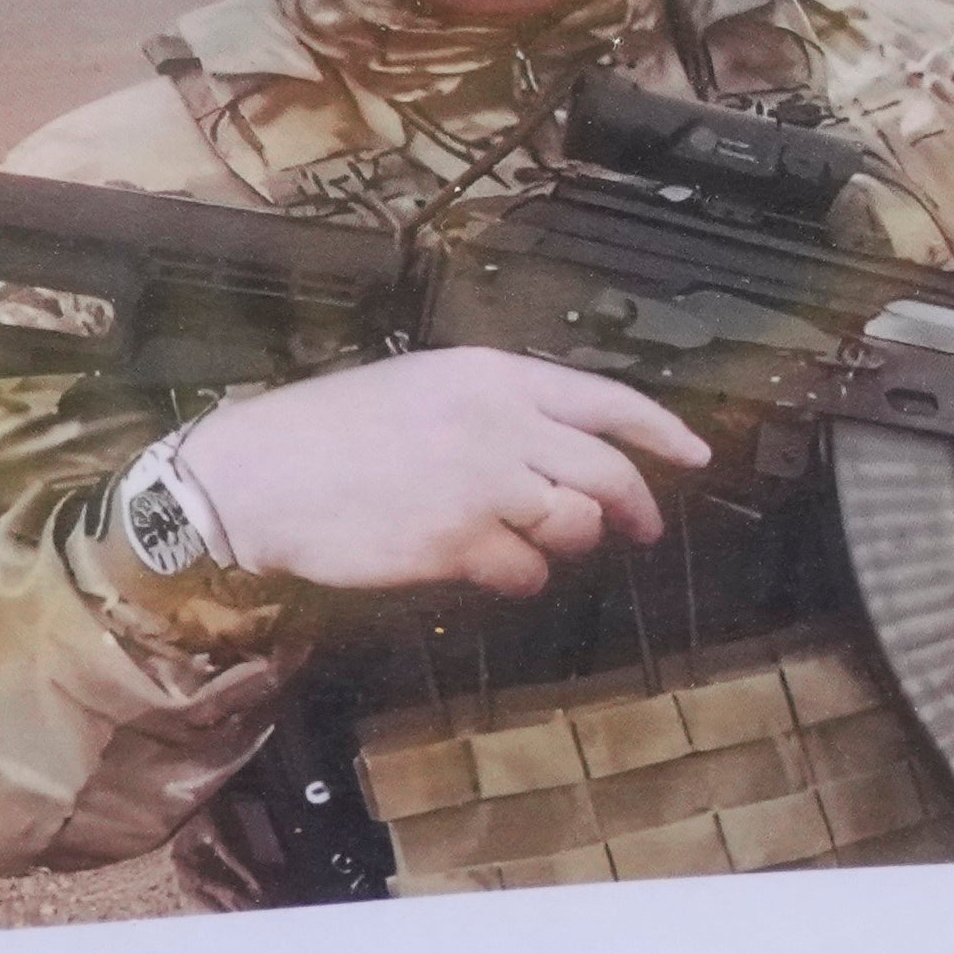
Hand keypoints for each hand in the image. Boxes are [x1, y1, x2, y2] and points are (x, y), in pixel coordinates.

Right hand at [169, 348, 711, 599]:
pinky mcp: (459, 543)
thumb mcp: (420, 385)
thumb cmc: (326, 433)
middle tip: (644, 526)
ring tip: (528, 540)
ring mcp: (483, 486)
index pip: (606, 399)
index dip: (662, 430)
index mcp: (491, 375)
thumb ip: (494, 407)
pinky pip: (526, 573)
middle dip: (635, 505)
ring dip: (565, 541)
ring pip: (573, 524)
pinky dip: (519, 578)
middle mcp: (499, 425)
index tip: (695, 453)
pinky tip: (487, 567)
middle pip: (607, 470)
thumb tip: (555, 443)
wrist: (258, 477)